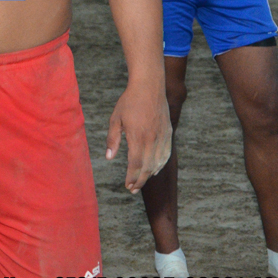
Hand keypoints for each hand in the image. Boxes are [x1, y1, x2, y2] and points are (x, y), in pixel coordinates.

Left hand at [106, 79, 171, 193]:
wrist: (149, 87)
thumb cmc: (129, 102)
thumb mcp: (115, 119)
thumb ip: (113, 139)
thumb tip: (109, 158)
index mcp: (138, 137)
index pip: (135, 164)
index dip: (132, 177)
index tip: (127, 186)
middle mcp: (152, 139)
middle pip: (147, 167)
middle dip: (140, 181)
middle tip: (133, 189)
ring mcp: (162, 137)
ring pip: (158, 162)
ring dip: (150, 174)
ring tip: (141, 181)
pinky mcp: (168, 133)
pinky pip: (166, 154)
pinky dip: (160, 164)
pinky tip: (154, 169)